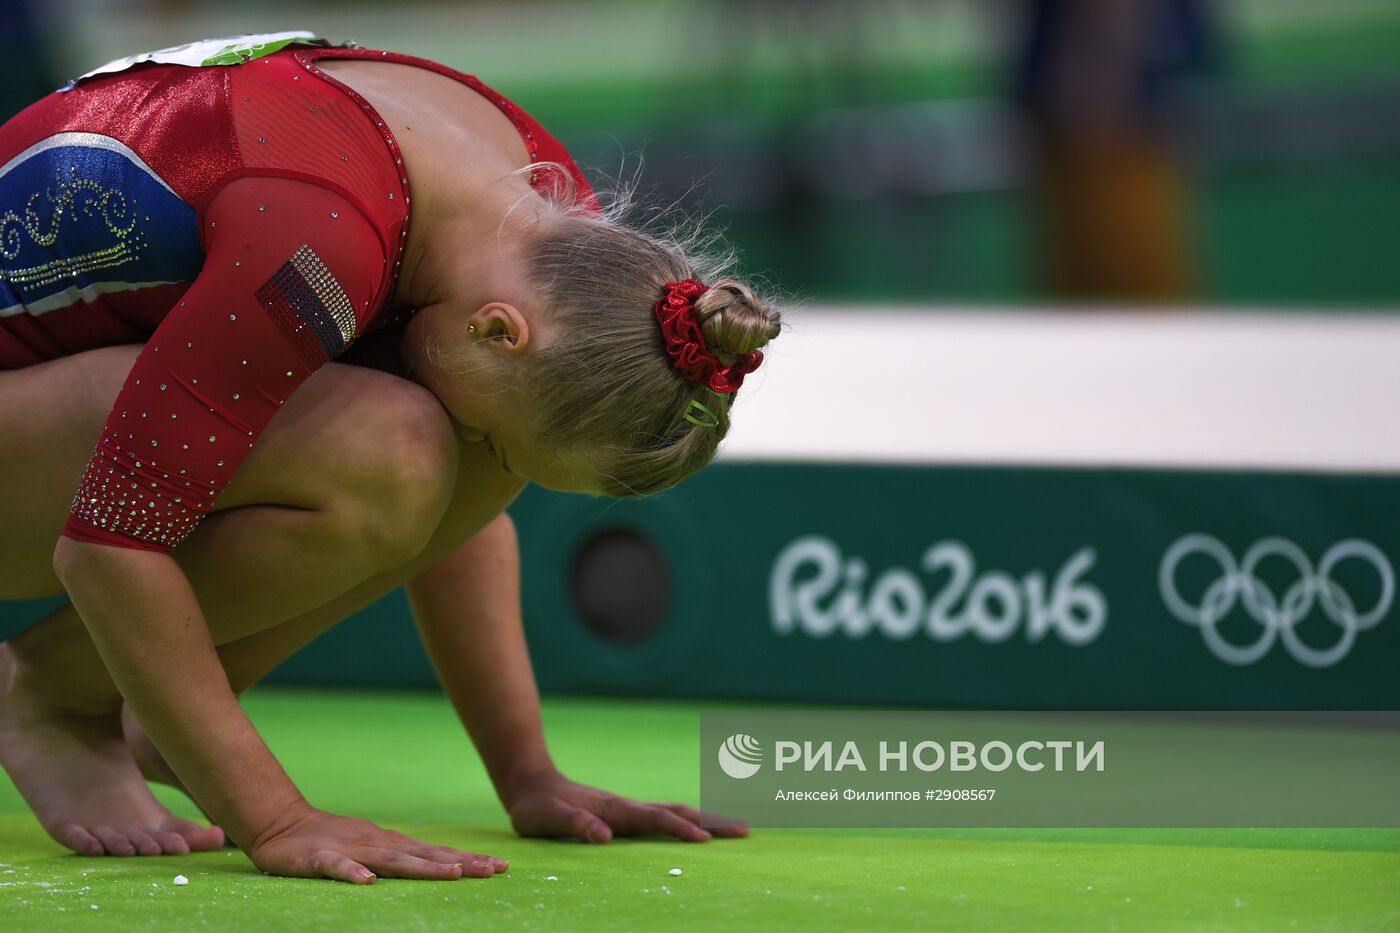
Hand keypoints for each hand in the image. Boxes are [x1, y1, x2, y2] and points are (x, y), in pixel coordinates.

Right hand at [248, 803, 508, 883]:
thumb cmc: (334, 840)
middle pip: (426, 856)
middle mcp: (380, 844)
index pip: (437, 854)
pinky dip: (352, 873)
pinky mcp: (320, 859)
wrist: (283, 824)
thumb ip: (405, 857)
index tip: (501, 867)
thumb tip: (445, 866)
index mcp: (393, 844)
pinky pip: (337, 867)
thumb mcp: (376, 848)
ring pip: (393, 860)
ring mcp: (352, 850)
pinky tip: (366, 881)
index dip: (469, 861)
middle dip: (462, 864)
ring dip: (424, 867)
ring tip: (454, 875)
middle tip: (495, 870)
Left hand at [505, 770, 748, 843]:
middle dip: (713, 821)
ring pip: (676, 812)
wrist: (532, 783)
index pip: (658, 820)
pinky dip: (688, 821)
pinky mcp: (625, 814)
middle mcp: (629, 807)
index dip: (682, 830)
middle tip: (746, 830)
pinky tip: (696, 828)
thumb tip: (604, 837)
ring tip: (735, 827)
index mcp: (617, 809)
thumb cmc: (538, 806)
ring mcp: (629, 809)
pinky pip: (664, 817)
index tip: (707, 842)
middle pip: (680, 811)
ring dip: (706, 819)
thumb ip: (575, 825)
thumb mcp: (549, 819)